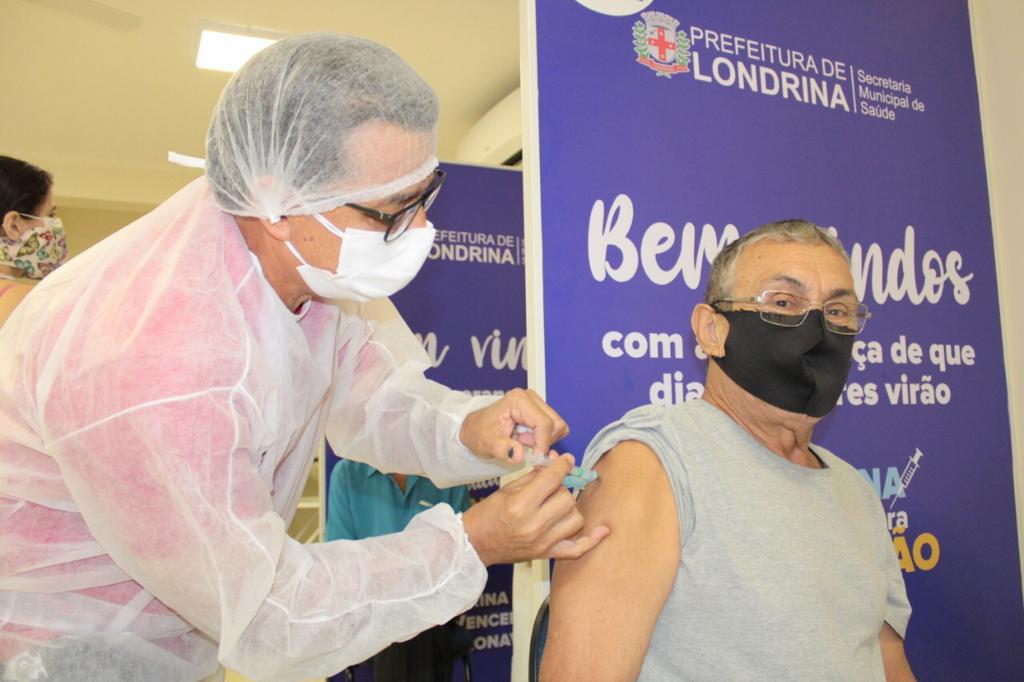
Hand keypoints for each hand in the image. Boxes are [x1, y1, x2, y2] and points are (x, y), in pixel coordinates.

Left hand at [459, 388, 568, 463]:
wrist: (476, 428)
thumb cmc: (479, 432)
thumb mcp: (486, 443)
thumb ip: (502, 449)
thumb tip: (519, 455)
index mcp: (518, 400)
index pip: (544, 423)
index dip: (542, 444)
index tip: (534, 459)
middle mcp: (531, 398)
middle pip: (555, 424)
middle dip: (543, 441)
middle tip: (523, 447)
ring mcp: (537, 404)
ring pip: (558, 427)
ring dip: (543, 441)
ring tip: (522, 443)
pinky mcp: (540, 412)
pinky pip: (554, 430)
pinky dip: (544, 439)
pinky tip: (526, 440)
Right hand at [461, 454, 609, 565]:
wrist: (476, 543)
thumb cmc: (488, 514)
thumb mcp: (507, 489)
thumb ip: (534, 476)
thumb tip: (556, 460)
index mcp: (520, 505)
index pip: (551, 480)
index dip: (562, 465)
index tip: (566, 459)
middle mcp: (534, 525)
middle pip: (567, 498)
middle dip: (562, 488)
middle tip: (553, 486)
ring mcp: (543, 542)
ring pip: (575, 518)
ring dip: (570, 507)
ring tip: (557, 504)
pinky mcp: (547, 554)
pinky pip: (577, 549)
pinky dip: (592, 540)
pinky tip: (603, 530)